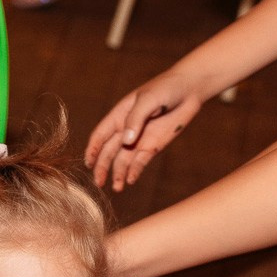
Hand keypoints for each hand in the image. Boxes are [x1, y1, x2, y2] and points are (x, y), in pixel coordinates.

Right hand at [86, 71, 202, 190]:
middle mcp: (126, 130)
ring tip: (117, 188)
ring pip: (124, 160)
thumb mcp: (148, 100)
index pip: (100, 135)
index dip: (92, 150)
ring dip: (119, 173)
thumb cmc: (165, 88)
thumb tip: (125, 142)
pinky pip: (141, 161)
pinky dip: (135, 171)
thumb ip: (136, 119)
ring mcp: (140, 139)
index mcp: (119, 116)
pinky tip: (130, 180)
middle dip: (102, 167)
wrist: (189, 89)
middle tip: (99, 183)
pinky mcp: (154, 146)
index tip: (87, 164)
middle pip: (109, 152)